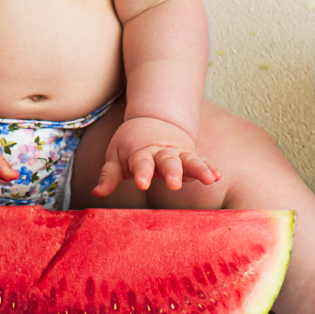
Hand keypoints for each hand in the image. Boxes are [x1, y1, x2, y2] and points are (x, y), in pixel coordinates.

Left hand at [89, 115, 221, 197]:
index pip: (141, 163)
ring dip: (199, 169)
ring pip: (190, 160)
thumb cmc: (130, 144)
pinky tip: (218, 175)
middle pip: (168, 162)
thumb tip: (97, 193)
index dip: (141, 173)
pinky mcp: (191, 155)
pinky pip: (202, 160)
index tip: (141, 184)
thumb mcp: (115, 156)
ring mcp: (178, 153)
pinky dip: (210, 167)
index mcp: (141, 152)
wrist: (153, 120)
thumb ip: (109, 175)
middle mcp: (162, 152)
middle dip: (172, 172)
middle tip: (174, 185)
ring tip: (209, 179)